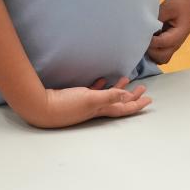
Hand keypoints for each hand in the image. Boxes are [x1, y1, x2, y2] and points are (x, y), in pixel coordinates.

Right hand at [26, 77, 151, 128]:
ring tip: (126, 80)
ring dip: (117, 89)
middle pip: (118, 103)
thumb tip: (126, 95)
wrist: (41, 107)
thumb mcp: (89, 99)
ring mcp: (85, 104)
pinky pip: (93, 92)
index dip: (137, 104)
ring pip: (107, 97)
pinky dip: (100, 86)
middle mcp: (95, 108)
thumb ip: (108, 96)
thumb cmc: (65, 105)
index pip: (123, 108)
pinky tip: (101, 80)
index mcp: (100, 110)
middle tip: (142, 89)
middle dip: (131, 97)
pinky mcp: (75, 98)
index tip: (149, 99)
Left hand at [146, 0, 189, 63]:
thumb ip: (157, 17)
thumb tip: (144, 26)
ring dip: (151, 53)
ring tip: (145, 41)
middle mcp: (176, 44)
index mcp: (178, 35)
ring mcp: (173, 46)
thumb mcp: (168, 7)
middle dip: (150, 50)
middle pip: (162, 57)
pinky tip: (147, 40)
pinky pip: (160, 55)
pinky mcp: (169, 45)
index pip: (162, 43)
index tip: (141, 33)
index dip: (150, 40)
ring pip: (161, 59)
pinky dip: (152, 52)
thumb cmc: (180, 5)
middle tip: (143, 38)